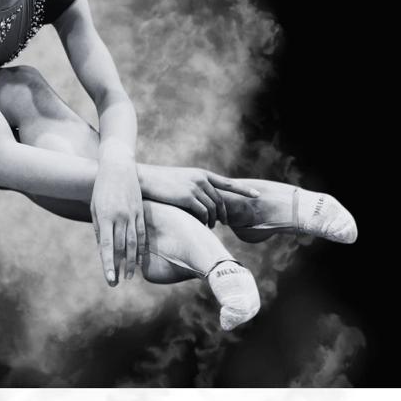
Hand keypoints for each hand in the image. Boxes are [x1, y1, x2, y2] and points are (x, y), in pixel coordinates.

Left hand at [90, 154, 145, 284]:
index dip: (108, 264)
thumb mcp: (94, 207)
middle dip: (119, 267)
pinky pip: (142, 233)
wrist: (118, 166)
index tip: (110, 280)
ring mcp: (132, 214)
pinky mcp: (140, 211)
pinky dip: (141, 248)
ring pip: (134, 243)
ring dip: (131, 262)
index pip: (106, 246)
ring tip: (129, 276)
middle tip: (116, 283)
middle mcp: (120, 216)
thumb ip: (99, 229)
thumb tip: (102, 250)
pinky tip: (139, 259)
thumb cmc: (101, 188)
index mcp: (106, 216)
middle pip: (121, 247)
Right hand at [141, 166, 259, 226]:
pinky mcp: (188, 197)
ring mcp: (195, 187)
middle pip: (220, 201)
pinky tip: (201, 225)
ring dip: (212, 221)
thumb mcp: (181, 182)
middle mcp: (201, 179)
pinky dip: (204, 221)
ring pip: (212, 210)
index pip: (227, 182)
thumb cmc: (161, 183)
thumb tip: (205, 205)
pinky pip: (203, 214)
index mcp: (201, 174)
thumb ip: (195, 189)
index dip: (244, 189)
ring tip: (208, 226)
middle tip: (221, 224)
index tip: (257, 195)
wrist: (144, 180)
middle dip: (222, 215)